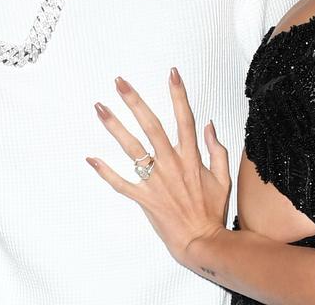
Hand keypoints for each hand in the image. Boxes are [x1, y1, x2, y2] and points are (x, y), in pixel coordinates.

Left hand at [87, 68, 231, 263]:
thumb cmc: (211, 211)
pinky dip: (105, 171)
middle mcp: (171, 164)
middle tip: (119, 82)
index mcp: (191, 157)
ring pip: (132, 148)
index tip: (172, 73)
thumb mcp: (223, 178)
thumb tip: (209, 126)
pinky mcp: (144, 198)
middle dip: (135, 101)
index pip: (184, 118)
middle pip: (151, 125)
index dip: (178, 94)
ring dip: (115, 126)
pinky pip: (121, 182)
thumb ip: (216, 149)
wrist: (202, 242)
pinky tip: (91, 158)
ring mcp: (156, 180)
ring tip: (99, 108)